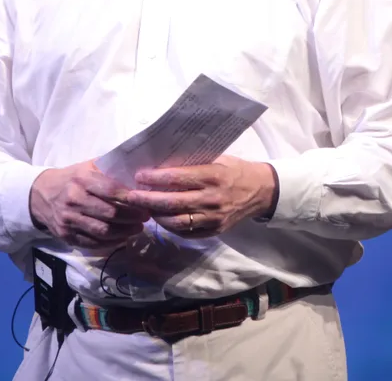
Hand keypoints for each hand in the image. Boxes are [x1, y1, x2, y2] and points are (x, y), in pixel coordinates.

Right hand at [29, 161, 148, 250]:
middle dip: (131, 217)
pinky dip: (109, 243)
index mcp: (82, 180)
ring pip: (102, 231)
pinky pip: (91, 242)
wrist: (40, 194)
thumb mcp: (86, 167)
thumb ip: (108, 169)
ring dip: (124, 232)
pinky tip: (121, 238)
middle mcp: (74, 199)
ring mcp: (69, 219)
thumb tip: (135, 172)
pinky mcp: (66, 235)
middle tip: (145, 218)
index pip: (110, 191)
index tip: (144, 202)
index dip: (130, 199)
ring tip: (137, 229)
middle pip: (109, 213)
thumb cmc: (71, 178)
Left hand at [126, 156, 277, 238]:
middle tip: (130, 196)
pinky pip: (186, 233)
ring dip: (156, 216)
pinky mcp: (214, 231)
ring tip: (143, 209)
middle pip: (172, 203)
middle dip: (147, 200)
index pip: (177, 178)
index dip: (155, 178)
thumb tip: (161, 161)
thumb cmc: (234, 169)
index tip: (139, 175)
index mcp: (212, 175)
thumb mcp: (216, 158)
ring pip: (177, 222)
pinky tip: (160, 219)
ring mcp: (213, 218)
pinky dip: (170, 227)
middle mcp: (212, 198)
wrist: (261, 191)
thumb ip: (193, 162)